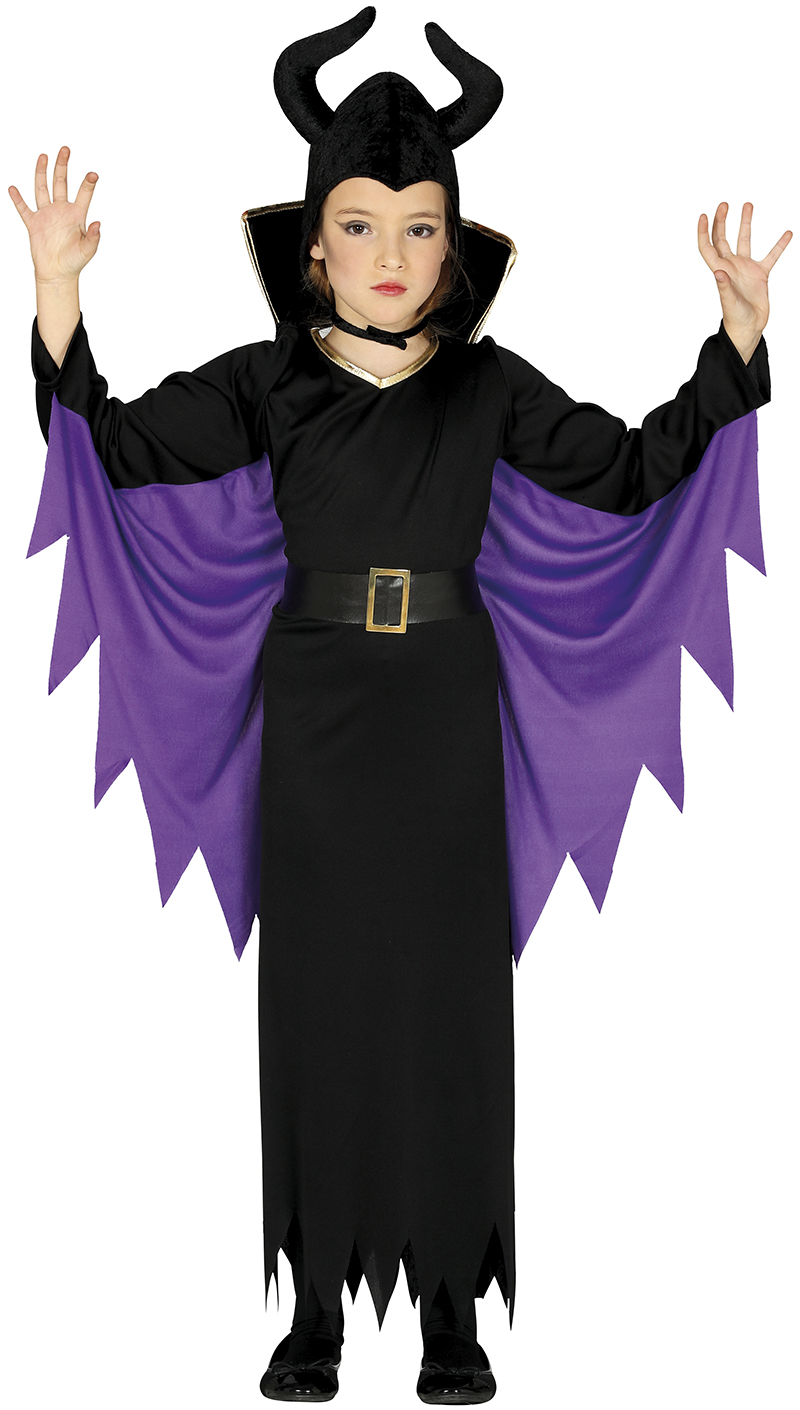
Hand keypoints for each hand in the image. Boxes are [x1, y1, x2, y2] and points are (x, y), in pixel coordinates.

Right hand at [8, 146, 99, 284]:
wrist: (58, 274)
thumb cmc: (75, 262)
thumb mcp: (88, 250)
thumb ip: (93, 237)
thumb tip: (97, 224)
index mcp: (77, 215)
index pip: (84, 194)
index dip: (88, 184)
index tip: (93, 174)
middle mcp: (61, 210)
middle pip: (61, 183)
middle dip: (62, 166)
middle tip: (65, 149)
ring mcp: (46, 215)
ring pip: (42, 189)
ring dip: (42, 173)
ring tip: (43, 156)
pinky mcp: (33, 224)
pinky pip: (24, 209)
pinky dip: (18, 199)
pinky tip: (13, 188)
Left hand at [698, 202, 791, 360]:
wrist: (749, 328)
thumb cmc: (735, 318)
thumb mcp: (729, 302)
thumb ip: (724, 286)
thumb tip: (718, 272)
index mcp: (721, 270)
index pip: (708, 246)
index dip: (704, 231)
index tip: (703, 215)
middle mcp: (731, 266)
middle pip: (723, 238)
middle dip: (721, 221)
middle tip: (724, 204)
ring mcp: (746, 268)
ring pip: (745, 240)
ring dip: (745, 223)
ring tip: (748, 204)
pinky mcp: (760, 274)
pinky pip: (771, 255)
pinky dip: (779, 245)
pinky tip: (787, 233)